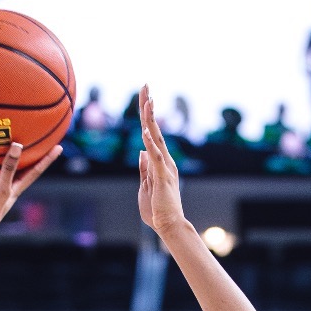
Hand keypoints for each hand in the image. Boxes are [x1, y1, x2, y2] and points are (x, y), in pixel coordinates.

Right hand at [0, 140, 62, 238]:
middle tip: (30, 135)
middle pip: (16, 166)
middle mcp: (2, 187)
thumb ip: (9, 168)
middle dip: (23, 153)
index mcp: (14, 189)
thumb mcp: (1, 189)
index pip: (34, 171)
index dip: (47, 159)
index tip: (58, 147)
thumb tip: (17, 146)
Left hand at [135, 86, 188, 237]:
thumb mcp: (145, 184)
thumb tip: (141, 151)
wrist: (168, 224)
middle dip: (148, 107)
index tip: (144, 95)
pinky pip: (156, 158)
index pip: (150, 132)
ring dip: (151, 119)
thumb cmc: (157, 208)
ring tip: (149, 101)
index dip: (146, 114)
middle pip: (153, 128)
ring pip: (156, 138)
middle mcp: (164, 159)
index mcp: (158, 161)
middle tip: (145, 86)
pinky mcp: (162, 177)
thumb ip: (144, 167)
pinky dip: (151, 145)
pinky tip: (145, 133)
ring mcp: (164, 167)